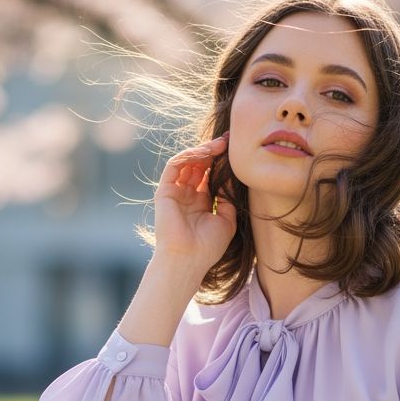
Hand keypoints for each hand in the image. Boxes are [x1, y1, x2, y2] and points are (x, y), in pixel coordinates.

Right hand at [151, 134, 236, 271]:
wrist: (188, 259)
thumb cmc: (208, 246)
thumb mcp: (226, 219)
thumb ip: (228, 197)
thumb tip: (233, 176)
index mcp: (200, 203)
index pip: (209, 175)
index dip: (220, 162)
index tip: (235, 150)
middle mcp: (186, 196)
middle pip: (198, 166)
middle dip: (213, 152)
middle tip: (228, 141)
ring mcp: (175, 193)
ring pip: (187, 163)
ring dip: (202, 151)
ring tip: (219, 145)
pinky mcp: (164, 191)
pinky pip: (175, 166)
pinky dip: (188, 156)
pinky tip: (204, 152)